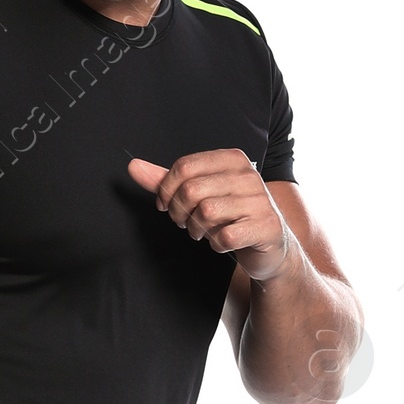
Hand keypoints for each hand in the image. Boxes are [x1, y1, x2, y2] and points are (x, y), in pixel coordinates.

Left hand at [127, 149, 292, 281]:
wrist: (270, 245)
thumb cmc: (231, 215)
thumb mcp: (199, 193)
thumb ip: (167, 180)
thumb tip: (133, 167)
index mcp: (232, 159)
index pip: (184, 167)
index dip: (166, 190)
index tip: (166, 205)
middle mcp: (249, 175)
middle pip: (192, 190)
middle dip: (179, 212)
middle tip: (184, 222)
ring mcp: (260, 200)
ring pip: (206, 212)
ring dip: (197, 229)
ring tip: (203, 232)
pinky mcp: (266, 226)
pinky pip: (225, 237)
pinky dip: (217, 244)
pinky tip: (223, 242)